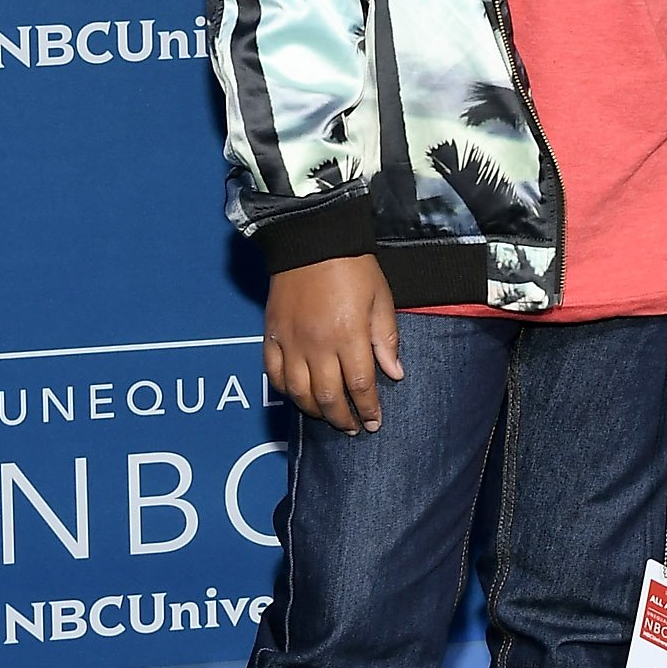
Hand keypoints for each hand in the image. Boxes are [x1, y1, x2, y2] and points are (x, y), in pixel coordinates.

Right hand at [264, 256, 404, 432]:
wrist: (312, 238)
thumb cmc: (353, 267)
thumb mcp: (381, 299)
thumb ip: (386, 339)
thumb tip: (394, 374)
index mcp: (349, 336)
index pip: (360, 386)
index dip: (368, 409)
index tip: (375, 422)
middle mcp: (318, 345)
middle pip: (328, 397)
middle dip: (343, 419)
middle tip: (353, 428)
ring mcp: (291, 342)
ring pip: (299, 392)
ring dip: (315, 411)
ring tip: (328, 416)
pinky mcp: (272, 335)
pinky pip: (274, 374)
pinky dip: (286, 390)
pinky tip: (298, 396)